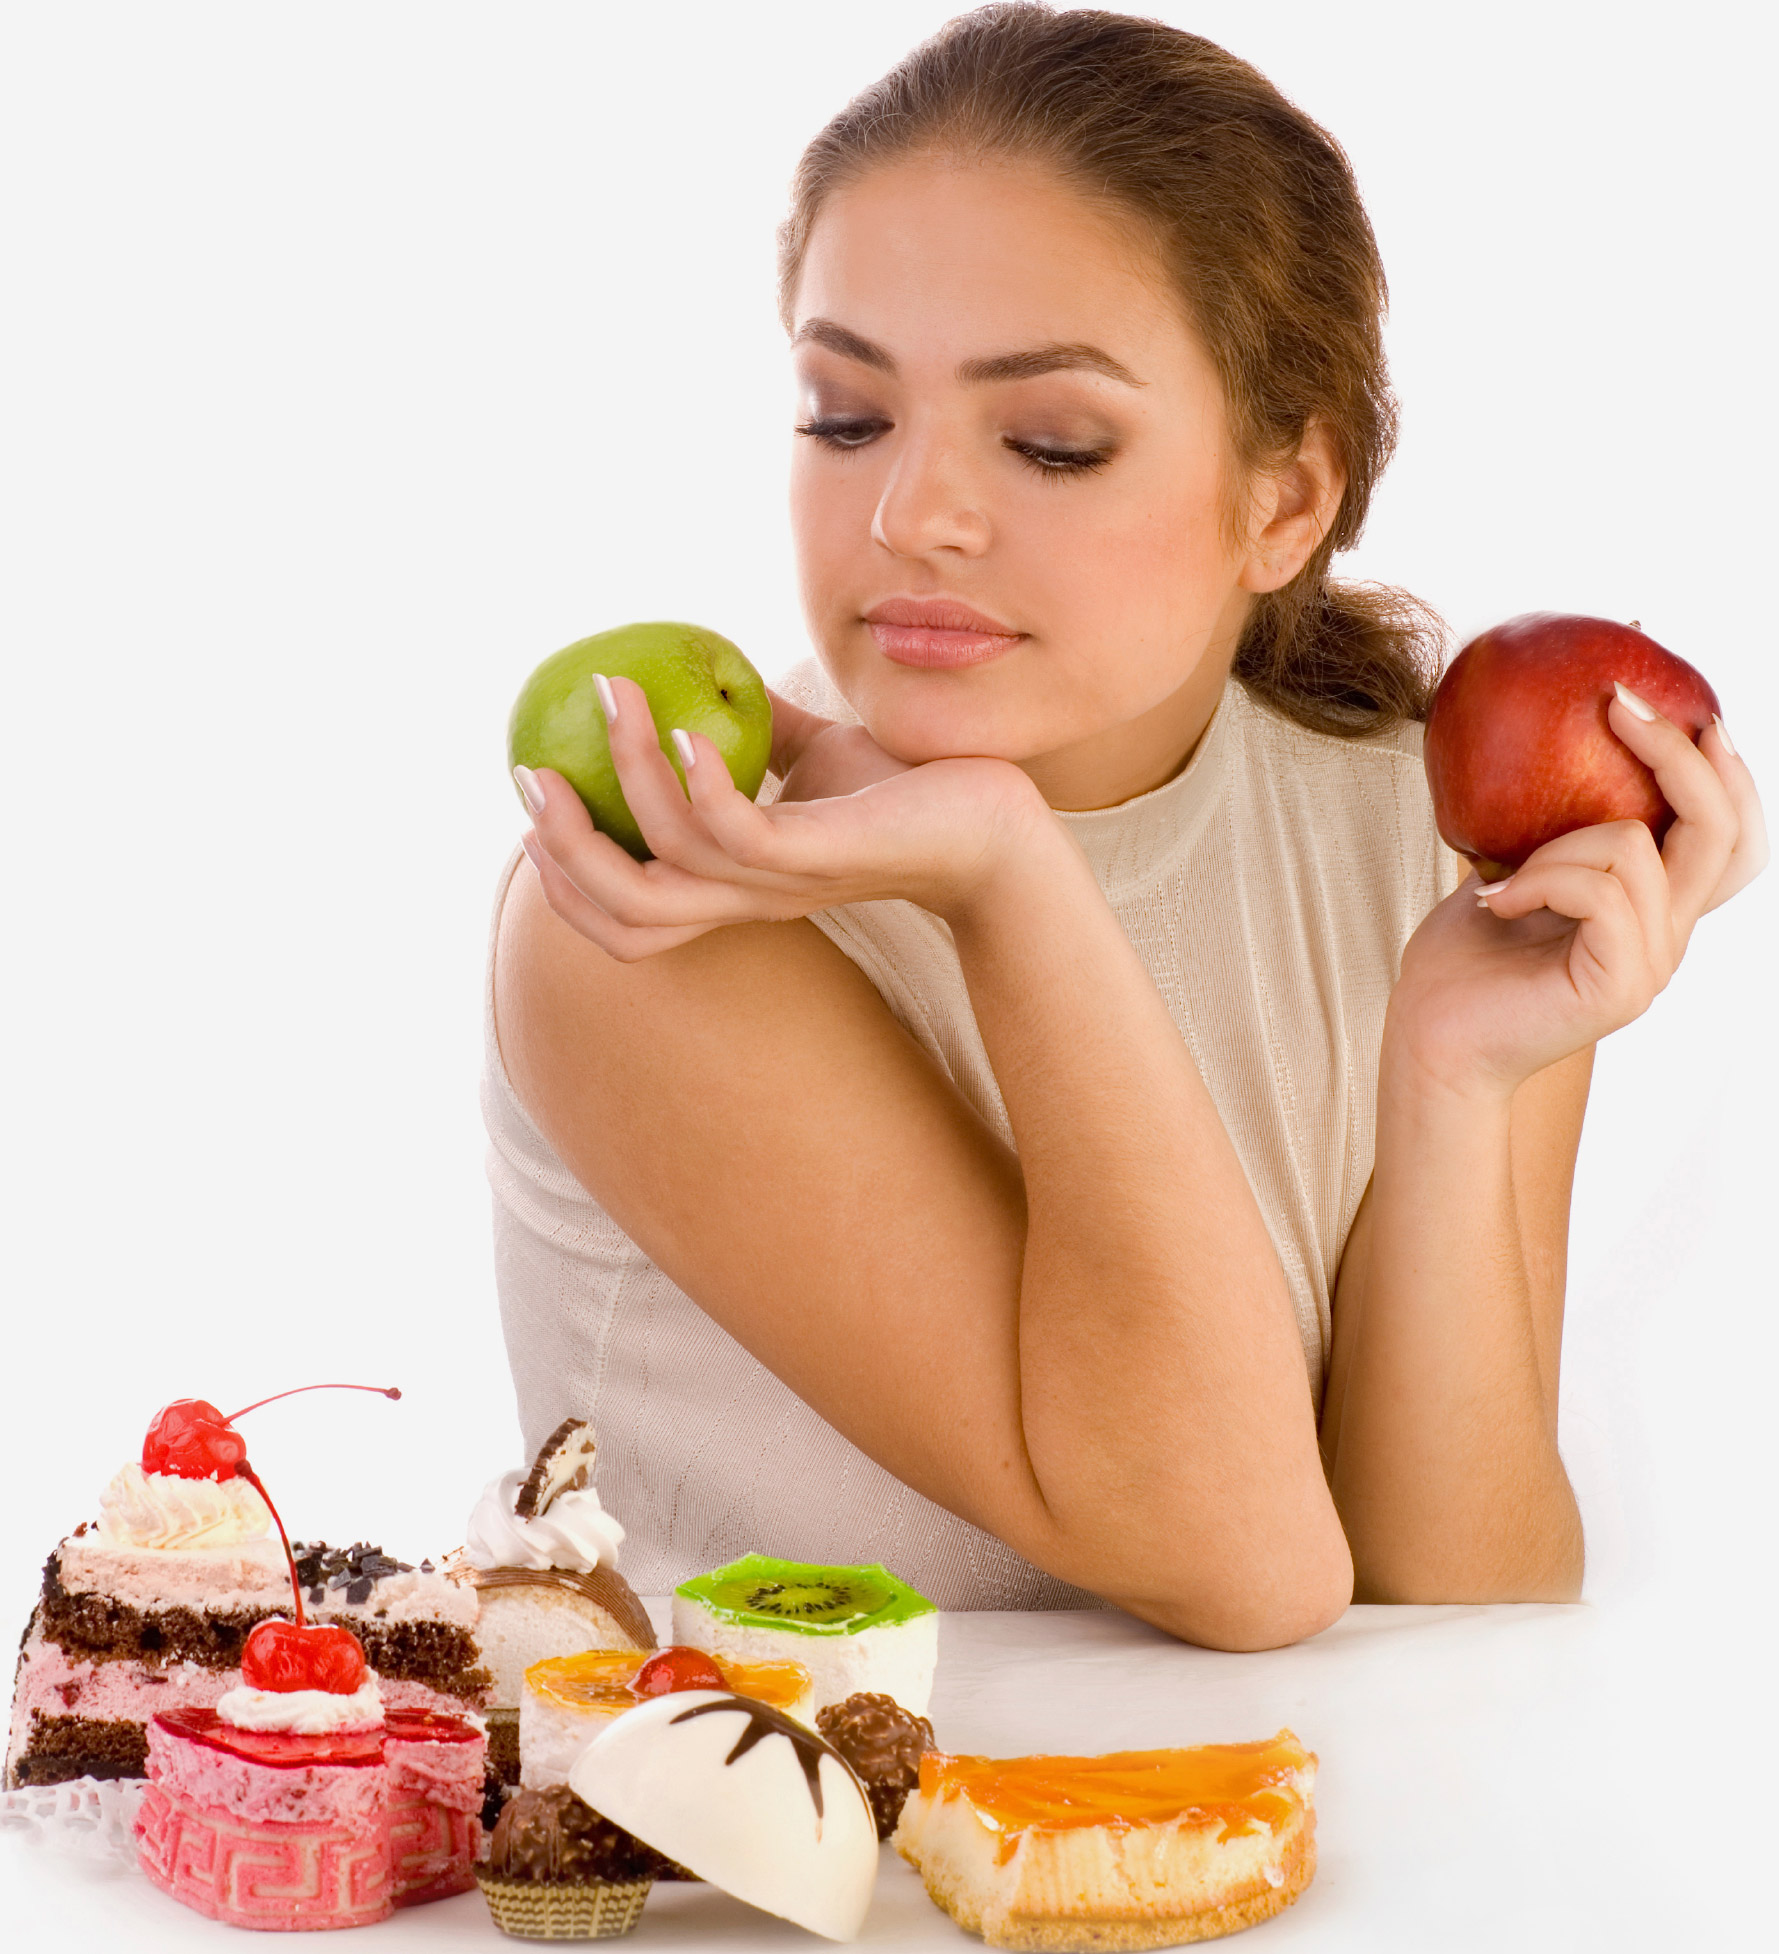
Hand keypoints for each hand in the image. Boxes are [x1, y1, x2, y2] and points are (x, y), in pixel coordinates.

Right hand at [518, 678, 1048, 960]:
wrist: (997, 823)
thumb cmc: (903, 793)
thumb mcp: (814, 757)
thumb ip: (754, 732)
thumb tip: (698, 677)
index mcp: (732, 890)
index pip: (626, 919)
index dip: (565, 877)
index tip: (534, 804)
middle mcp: (748, 900)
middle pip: (624, 913)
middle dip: (562, 847)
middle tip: (532, 770)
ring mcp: (783, 882)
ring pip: (668, 861)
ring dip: (625, 773)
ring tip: (614, 696)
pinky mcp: (824, 854)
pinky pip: (739, 835)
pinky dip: (699, 782)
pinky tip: (684, 724)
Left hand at [1388, 691, 1765, 1095]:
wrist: (1429, 1040)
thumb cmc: (1462, 961)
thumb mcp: (1513, 871)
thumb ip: (1552, 827)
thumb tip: (1554, 740)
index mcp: (1654, 908)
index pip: (1732, 836)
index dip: (1726, 773)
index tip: (1682, 711)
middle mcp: (1668, 935)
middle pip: (1723, 831)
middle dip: (1679, 756)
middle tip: (1620, 705)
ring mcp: (1651, 963)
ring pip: (1638, 850)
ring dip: (1556, 846)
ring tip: (1501, 881)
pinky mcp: (1620, 984)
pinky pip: (1601, 891)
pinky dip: (1541, 880)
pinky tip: (1494, 904)